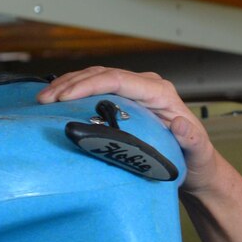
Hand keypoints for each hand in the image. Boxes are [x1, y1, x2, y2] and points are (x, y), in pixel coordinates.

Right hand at [37, 66, 222, 191]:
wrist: (194, 167)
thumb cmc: (196, 160)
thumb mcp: (198, 153)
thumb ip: (192, 140)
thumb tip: (180, 125)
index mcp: (161, 93)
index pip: (119, 80)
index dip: (90, 85)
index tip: (65, 97)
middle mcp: (146, 87)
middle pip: (102, 74)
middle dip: (71, 84)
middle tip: (45, 100)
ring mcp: (134, 92)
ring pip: (95, 77)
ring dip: (67, 86)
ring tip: (43, 100)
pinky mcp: (124, 101)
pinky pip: (95, 89)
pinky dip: (74, 92)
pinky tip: (55, 100)